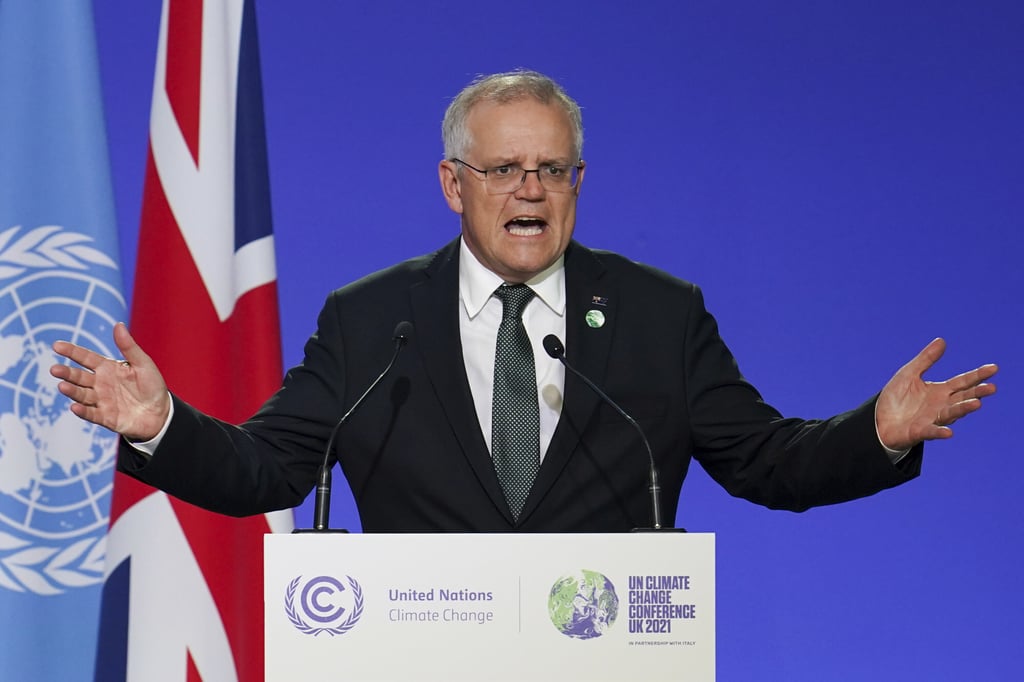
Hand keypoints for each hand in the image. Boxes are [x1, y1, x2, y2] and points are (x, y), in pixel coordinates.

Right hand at [50, 322, 169, 440]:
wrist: (162, 413)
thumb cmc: (152, 386)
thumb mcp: (143, 363)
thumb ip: (128, 346)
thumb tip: (118, 325)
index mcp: (107, 368)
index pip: (86, 358)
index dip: (72, 351)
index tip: (56, 346)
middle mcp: (100, 384)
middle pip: (79, 377)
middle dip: (67, 373)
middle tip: (54, 369)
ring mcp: (102, 401)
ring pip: (82, 395)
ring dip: (72, 391)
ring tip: (62, 386)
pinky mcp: (106, 417)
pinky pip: (92, 414)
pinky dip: (83, 411)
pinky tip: (74, 407)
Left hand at [876, 338, 996, 451]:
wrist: (878, 420)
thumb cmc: (896, 398)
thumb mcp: (909, 374)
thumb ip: (926, 359)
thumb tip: (942, 340)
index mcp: (940, 391)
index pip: (963, 381)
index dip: (978, 375)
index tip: (994, 368)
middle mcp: (941, 405)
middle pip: (963, 398)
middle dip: (977, 393)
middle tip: (991, 387)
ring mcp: (932, 419)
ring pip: (951, 413)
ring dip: (963, 409)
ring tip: (976, 404)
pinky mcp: (920, 432)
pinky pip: (932, 432)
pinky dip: (940, 432)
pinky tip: (948, 432)